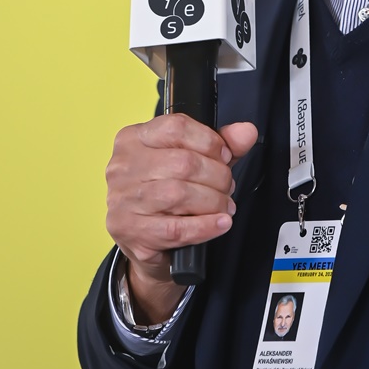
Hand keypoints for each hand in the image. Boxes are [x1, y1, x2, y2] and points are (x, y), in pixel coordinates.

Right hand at [105, 113, 257, 324]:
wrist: (143, 241)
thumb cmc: (165, 194)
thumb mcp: (192, 161)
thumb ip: (221, 144)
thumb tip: (246, 132)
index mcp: (134, 139)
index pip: (176, 127)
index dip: (209, 141)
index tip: (224, 156)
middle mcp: (123, 166)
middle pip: (183, 162)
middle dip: (217, 176)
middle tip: (227, 187)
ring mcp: (123, 199)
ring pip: (179, 194)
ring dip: (213, 202)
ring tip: (224, 206)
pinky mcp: (130, 230)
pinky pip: (176, 228)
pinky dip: (205, 226)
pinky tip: (219, 223)